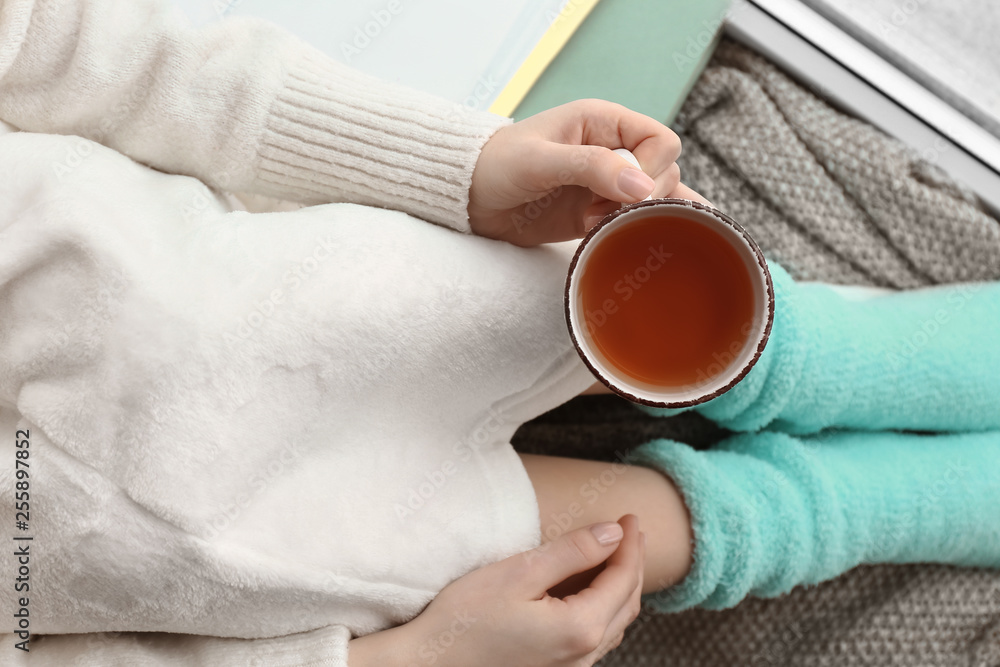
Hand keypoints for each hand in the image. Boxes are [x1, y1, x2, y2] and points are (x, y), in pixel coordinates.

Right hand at [348, 515, 645, 666]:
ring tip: (616, 555)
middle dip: (631, 562)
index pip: (622, 578)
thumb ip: (572, 552)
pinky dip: (604, 608)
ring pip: (614, 623)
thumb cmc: (464, 619)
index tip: (629, 516)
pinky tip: (591, 592)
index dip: (630, 543)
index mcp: (581, 628)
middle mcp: (584, 656)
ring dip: (621, 586)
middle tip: (628, 530)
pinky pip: (596, 638)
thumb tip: (613, 534)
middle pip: (626, 603)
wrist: (429, 665)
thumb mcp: (519, 573)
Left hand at [468, 99, 701, 245]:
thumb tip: (642, 187)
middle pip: (664, 172)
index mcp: (603, 122)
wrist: (466, 198)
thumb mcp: (540, 161)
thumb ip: (591, 167)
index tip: (626, 194)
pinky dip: (647, 231)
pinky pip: (633, 221)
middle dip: (644, 198)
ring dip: (640, 218)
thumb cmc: (496, 165)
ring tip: (602, 226)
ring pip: (654, 199)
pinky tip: (663, 244)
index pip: (660, 141)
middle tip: (600, 213)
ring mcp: (606, 185)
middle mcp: (611, 150)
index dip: (653, 169)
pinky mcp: (595, 214)